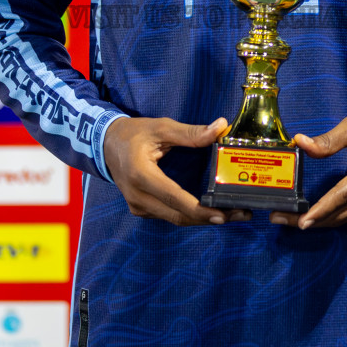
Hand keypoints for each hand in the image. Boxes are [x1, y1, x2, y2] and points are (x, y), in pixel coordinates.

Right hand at [103, 116, 251, 225]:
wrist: (106, 144)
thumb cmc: (135, 134)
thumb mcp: (161, 128)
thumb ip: (191, 132)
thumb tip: (220, 127)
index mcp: (140, 174)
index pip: (173, 197)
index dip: (199, 209)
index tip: (223, 214)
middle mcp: (137, 196)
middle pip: (177, 215)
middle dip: (209, 218)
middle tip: (239, 215)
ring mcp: (137, 206)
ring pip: (174, 219)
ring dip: (202, 219)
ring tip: (231, 214)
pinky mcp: (141, 209)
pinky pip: (168, 216)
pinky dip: (189, 215)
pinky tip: (209, 211)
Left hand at [271, 116, 346, 228]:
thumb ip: (328, 139)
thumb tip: (300, 143)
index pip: (346, 193)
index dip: (323, 207)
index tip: (303, 219)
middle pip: (343, 213)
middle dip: (312, 219)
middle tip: (282, 218)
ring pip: (346, 218)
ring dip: (319, 221)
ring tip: (290, 220)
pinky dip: (331, 218)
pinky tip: (312, 217)